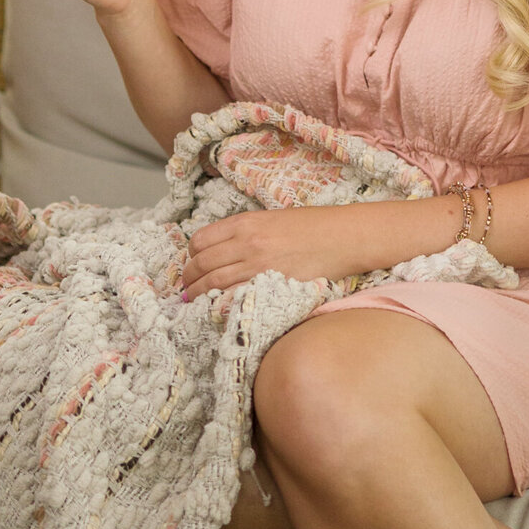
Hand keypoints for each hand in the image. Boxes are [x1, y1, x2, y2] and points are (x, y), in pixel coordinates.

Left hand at [181, 205, 369, 300]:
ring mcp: (256, 265)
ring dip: (197, 294)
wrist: (342, 237)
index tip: (193, 265)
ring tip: (193, 302)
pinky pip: (233, 297)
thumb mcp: (273, 219)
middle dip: (189, 278)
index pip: (200, 240)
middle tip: (187, 289)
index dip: (192, 255)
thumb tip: (223, 251)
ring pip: (211, 282)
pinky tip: (214, 309)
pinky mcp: (269, 284)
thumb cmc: (312, 227)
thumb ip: (246, 233)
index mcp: (245, 222)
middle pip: (201, 263)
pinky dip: (218, 304)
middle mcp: (246, 242)